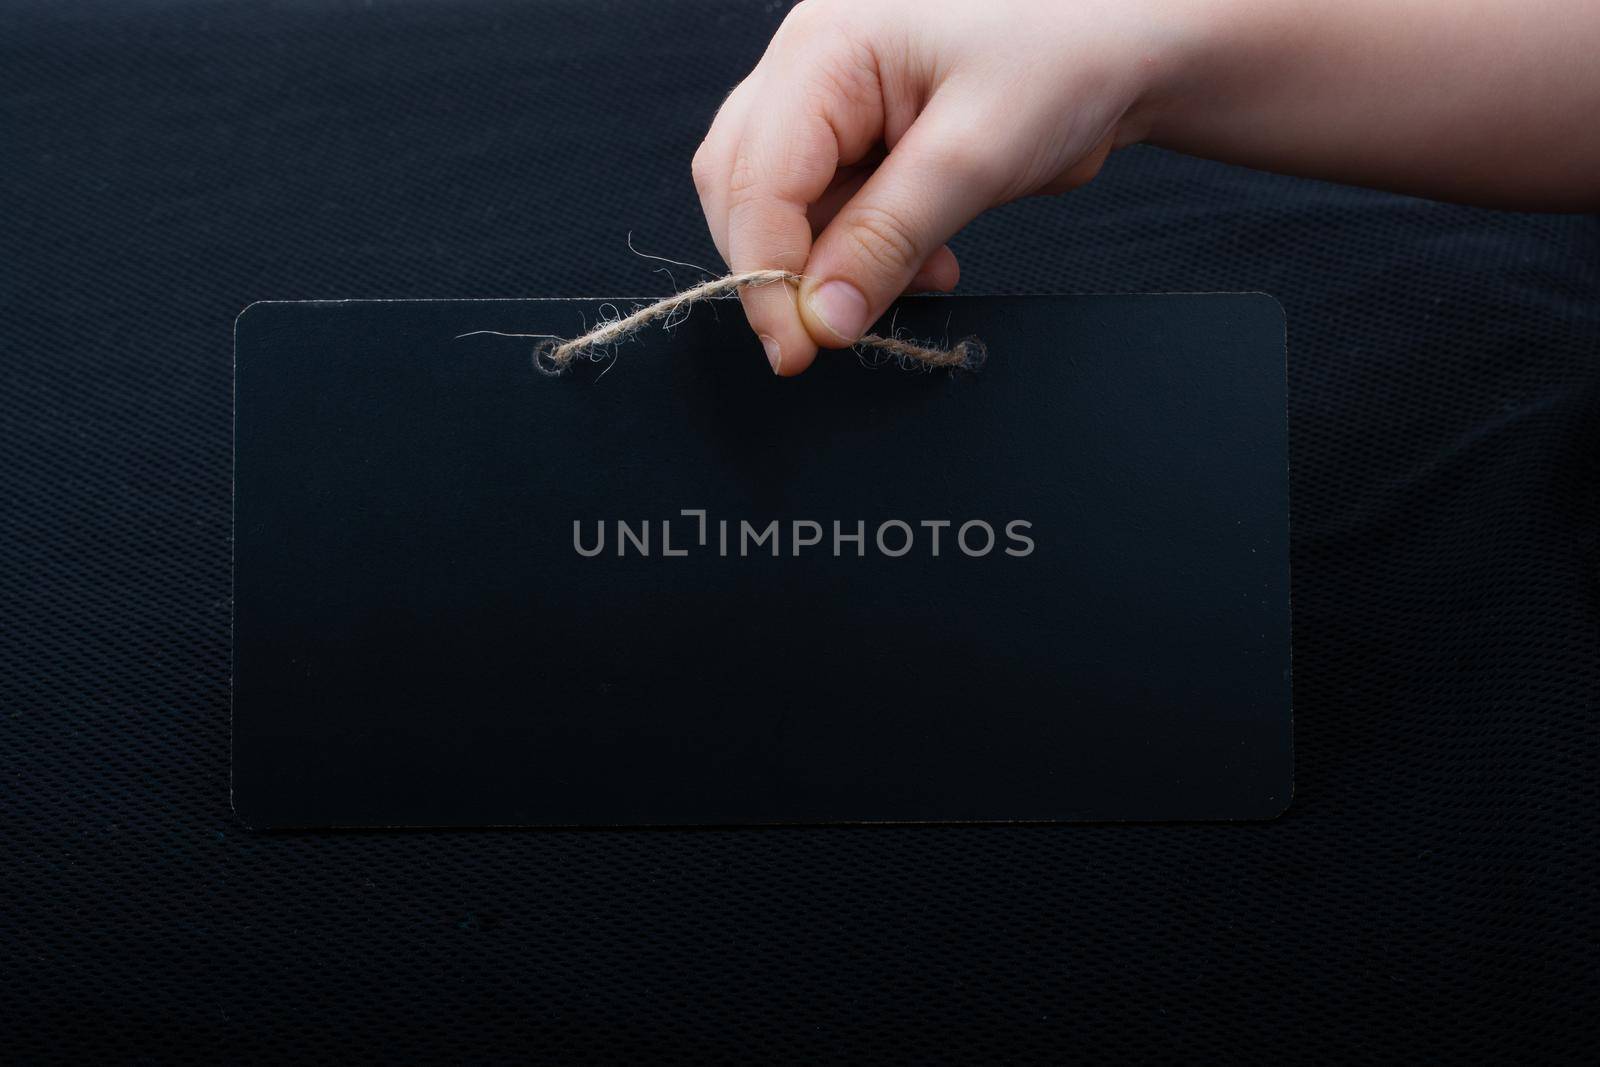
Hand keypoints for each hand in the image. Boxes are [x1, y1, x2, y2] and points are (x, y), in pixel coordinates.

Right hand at [692, 0, 1165, 374]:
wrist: (1128, 44)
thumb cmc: (1064, 58)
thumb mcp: (973, 156)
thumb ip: (888, 240)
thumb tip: (821, 320)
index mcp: (822, 51)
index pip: (753, 181)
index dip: (764, 275)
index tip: (798, 351)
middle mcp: (809, 70)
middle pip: (744, 193)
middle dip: (788, 271)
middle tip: (838, 332)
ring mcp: (830, 103)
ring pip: (784, 210)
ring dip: (837, 266)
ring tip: (924, 274)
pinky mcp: (859, 138)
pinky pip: (832, 213)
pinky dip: (868, 254)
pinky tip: (932, 260)